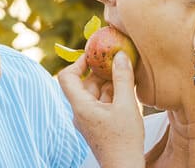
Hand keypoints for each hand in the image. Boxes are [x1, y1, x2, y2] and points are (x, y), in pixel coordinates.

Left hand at [58, 52, 144, 167]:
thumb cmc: (124, 140)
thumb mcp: (127, 105)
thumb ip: (123, 78)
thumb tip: (120, 55)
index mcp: (80, 106)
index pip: (66, 77)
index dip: (78, 62)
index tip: (94, 53)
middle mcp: (80, 112)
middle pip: (84, 83)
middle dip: (100, 70)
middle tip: (115, 57)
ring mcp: (89, 119)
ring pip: (95, 93)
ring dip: (109, 82)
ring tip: (126, 70)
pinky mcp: (98, 124)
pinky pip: (102, 103)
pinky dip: (112, 93)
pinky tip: (127, 88)